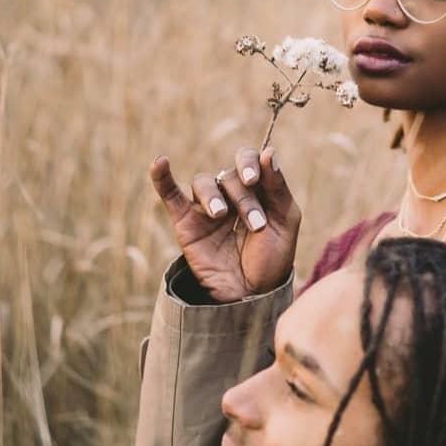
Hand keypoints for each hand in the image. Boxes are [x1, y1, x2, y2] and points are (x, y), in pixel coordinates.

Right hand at [151, 147, 300, 301]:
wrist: (251, 294)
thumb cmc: (272, 258)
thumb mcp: (285, 222)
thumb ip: (278, 187)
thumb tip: (269, 151)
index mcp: (258, 190)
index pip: (250, 160)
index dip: (250, 163)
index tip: (254, 179)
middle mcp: (232, 195)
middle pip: (230, 177)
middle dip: (244, 198)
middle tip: (255, 225)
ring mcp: (207, 208)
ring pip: (204, 183)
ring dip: (212, 196)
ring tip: (220, 216)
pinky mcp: (186, 223)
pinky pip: (170, 195)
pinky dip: (162, 178)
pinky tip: (160, 162)